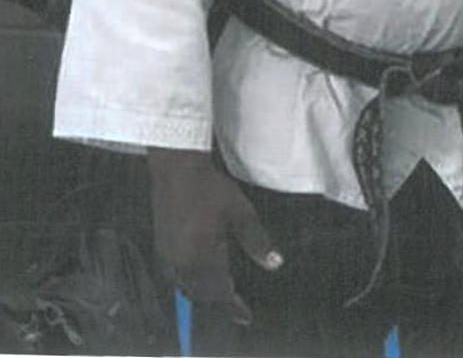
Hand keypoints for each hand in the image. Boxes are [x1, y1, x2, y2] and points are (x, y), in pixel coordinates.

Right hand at [147, 148, 281, 324]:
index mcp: (202, 257)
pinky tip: (200, 276)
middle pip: (201, 294)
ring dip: (204, 294)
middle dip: (219, 303)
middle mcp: (181, 262)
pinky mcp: (161, 245)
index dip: (233, 307)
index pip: (219, 292)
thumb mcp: (242, 214)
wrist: (176, 170)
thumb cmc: (211, 190)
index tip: (245, 318)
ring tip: (221, 295)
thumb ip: (257, 242)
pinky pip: (175, 275)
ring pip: (185, 286)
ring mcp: (167, 255)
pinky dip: (190, 282)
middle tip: (236, 309)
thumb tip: (275, 264)